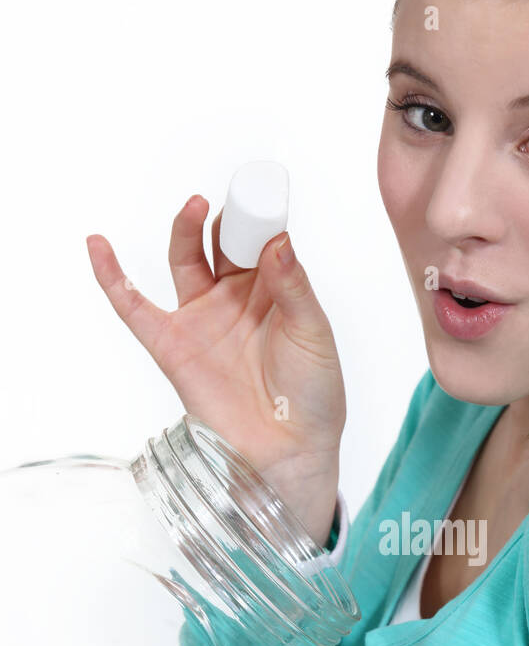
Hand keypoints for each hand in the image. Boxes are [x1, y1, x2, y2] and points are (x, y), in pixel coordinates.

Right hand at [85, 197, 345, 545]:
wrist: (290, 451)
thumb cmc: (313, 397)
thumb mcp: (313, 334)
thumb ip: (294, 287)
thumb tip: (277, 241)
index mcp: (275, 292)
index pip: (261, 241)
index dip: (259, 217)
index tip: (262, 194)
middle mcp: (236, 300)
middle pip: (221, 244)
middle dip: (225, 220)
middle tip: (231, 204)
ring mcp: (202, 320)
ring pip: (185, 262)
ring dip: (186, 231)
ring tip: (195, 208)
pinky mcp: (173, 346)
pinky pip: (134, 308)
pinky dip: (113, 277)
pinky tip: (98, 245)